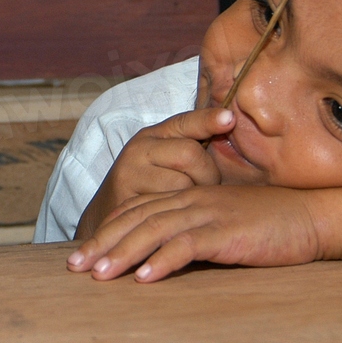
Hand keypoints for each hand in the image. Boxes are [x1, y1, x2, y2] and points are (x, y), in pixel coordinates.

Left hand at [67, 185, 323, 281]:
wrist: (311, 217)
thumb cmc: (269, 227)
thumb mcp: (223, 228)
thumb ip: (194, 237)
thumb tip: (163, 262)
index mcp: (189, 198)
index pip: (138, 212)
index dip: (107, 232)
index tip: (81, 255)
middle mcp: (192, 201)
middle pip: (137, 220)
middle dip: (103, 243)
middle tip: (75, 267)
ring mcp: (209, 214)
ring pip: (154, 230)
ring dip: (123, 253)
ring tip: (99, 275)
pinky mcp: (227, 232)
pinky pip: (188, 245)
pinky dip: (163, 261)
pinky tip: (144, 278)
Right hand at [75, 108, 231, 238]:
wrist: (110, 224)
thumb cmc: (151, 190)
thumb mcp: (167, 162)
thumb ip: (193, 147)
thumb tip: (232, 125)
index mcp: (153, 135)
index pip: (185, 121)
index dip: (208, 119)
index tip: (230, 118)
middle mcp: (139, 148)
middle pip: (190, 154)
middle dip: (208, 175)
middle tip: (206, 190)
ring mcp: (130, 173)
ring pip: (182, 183)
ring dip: (194, 199)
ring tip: (188, 204)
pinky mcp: (126, 200)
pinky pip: (167, 208)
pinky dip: (178, 215)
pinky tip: (175, 217)